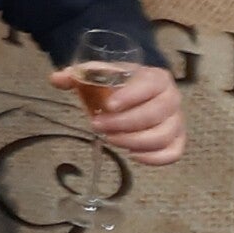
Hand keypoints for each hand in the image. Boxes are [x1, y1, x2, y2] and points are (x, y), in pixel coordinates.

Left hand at [49, 63, 184, 164]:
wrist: (138, 89)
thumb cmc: (120, 83)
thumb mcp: (101, 74)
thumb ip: (79, 75)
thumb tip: (57, 79)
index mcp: (156, 77)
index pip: (149, 86)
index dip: (130, 96)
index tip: (108, 105)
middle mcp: (172, 98)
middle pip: (155, 114)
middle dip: (123, 123)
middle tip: (97, 125)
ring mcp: (177, 121)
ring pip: (163, 136)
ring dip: (134, 141)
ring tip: (110, 139)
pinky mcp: (177, 140)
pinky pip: (173, 153)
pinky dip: (154, 158)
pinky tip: (131, 155)